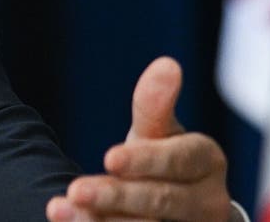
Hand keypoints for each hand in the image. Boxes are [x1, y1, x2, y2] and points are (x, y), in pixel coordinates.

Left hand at [45, 57, 234, 220]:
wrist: (176, 212)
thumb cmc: (161, 159)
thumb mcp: (157, 131)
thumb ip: (154, 105)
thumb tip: (166, 64)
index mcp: (206, 162)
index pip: (180, 160)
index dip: (146, 161)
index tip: (109, 158)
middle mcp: (207, 202)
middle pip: (163, 201)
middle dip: (118, 196)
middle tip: (76, 189)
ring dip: (104, 220)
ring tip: (62, 208)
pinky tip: (69, 220)